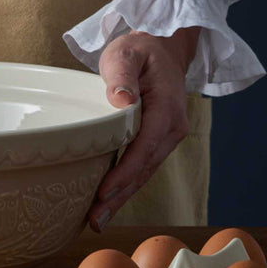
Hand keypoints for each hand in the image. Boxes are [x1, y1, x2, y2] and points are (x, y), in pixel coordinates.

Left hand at [87, 26, 200, 232]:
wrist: (161, 48)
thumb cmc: (140, 50)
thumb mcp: (126, 53)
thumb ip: (122, 75)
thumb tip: (122, 99)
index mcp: (167, 108)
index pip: (145, 146)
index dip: (125, 171)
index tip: (104, 191)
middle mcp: (172, 128)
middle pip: (145, 168)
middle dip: (120, 195)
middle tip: (94, 219)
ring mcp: (167, 137)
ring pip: (144, 173)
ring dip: (122, 197)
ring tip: (97, 219)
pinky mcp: (157, 141)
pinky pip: (142, 167)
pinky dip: (126, 186)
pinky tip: (109, 202)